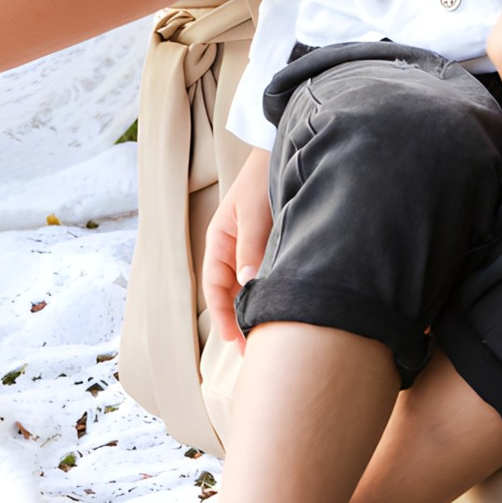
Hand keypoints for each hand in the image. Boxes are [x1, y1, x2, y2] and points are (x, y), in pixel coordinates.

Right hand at [201, 146, 272, 344]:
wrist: (286, 152)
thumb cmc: (263, 179)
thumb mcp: (255, 212)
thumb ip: (251, 246)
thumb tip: (247, 284)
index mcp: (220, 241)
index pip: (215, 288)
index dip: (224, 316)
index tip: (236, 341)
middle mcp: (233, 249)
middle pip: (231, 294)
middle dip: (240, 321)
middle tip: (256, 351)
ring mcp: (252, 248)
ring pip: (249, 287)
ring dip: (256, 309)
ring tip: (271, 336)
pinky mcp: (271, 246)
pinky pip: (266, 276)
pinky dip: (271, 294)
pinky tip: (285, 308)